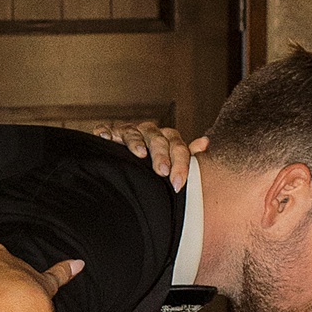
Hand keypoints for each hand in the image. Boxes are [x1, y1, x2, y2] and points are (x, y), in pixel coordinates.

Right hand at [90, 119, 207, 190]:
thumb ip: (187, 154)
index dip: (180, 163)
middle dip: (161, 155)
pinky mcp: (109, 132)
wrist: (125, 155)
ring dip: (137, 142)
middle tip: (162, 171)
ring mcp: (129, 131)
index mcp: (167, 138)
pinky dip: (106, 131)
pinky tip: (106, 137)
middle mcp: (149, 132)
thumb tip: (205, 143)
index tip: (178, 182)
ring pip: (134, 132)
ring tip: (139, 154)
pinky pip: (107, 129)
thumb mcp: (172, 159)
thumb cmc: (152, 161)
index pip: (178, 147)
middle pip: (158, 139)